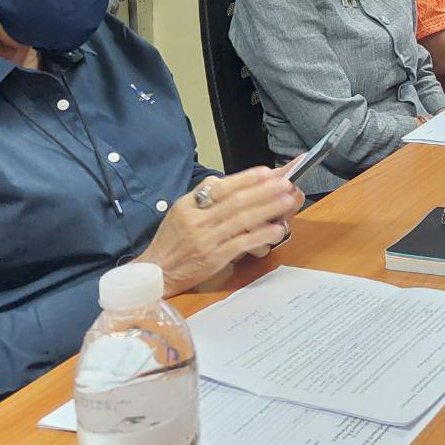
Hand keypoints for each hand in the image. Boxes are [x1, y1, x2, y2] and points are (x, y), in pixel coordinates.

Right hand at [138, 168, 302, 295]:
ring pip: (242, 220)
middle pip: (236, 202)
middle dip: (264, 191)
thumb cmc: (171, 241)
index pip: (221, 187)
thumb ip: (201, 196)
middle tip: (286, 183)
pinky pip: (242, 243)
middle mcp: (198, 221)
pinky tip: (276, 229)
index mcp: (189, 206)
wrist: (156, 272)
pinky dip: (261, 235)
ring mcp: (207, 240)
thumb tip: (222, 180)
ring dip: (268, 209)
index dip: (246, 179)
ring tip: (288, 201)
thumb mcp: (179, 212)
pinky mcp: (215, 258)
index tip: (267, 172)